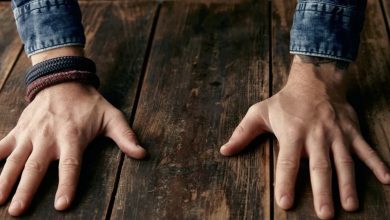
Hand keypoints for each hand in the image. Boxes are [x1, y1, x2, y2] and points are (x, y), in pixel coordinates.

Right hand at [0, 82, 145, 215]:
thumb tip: (142, 154)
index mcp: (72, 137)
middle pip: (36, 167)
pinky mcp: (19, 129)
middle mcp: (49, 137)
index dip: (67, 184)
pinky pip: (0, 145)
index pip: (70, 165)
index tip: (62, 204)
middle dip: (26, 190)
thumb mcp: (112, 117)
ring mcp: (31, 134)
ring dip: (4, 180)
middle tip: (18, 212)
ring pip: (15, 160)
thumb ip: (126, 137)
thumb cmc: (89, 103)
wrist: (63, 80)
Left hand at [220, 55, 389, 218]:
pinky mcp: (352, 131)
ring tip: (350, 205)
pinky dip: (378, 162)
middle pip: (319, 167)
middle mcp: (316, 135)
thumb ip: (243, 133)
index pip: (288, 162)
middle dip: (323, 191)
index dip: (285, 182)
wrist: (315, 79)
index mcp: (292, 133)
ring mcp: (337, 134)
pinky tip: (387, 179)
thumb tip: (224, 151)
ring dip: (348, 184)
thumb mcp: (259, 112)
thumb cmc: (285, 101)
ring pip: (344, 162)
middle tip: (325, 215)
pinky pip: (366, 148)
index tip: (285, 203)